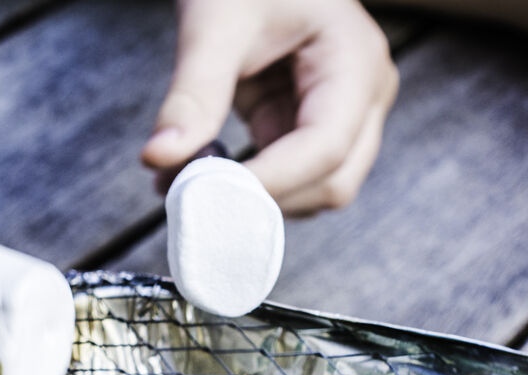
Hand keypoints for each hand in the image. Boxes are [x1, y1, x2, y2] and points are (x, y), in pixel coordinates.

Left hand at [141, 0, 398, 215]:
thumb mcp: (215, 24)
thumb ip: (193, 94)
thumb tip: (160, 158)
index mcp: (355, 62)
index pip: (326, 147)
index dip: (271, 181)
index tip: (206, 194)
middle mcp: (367, 95)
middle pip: (334, 182)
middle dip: (267, 197)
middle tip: (190, 193)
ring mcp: (349, 116)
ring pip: (316, 190)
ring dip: (257, 197)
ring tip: (188, 177)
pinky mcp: (316, 127)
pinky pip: (293, 177)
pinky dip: (251, 184)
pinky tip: (204, 170)